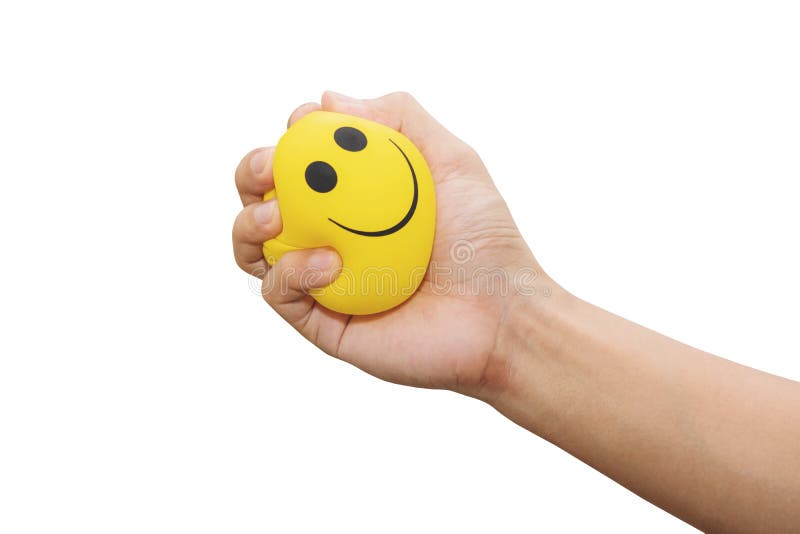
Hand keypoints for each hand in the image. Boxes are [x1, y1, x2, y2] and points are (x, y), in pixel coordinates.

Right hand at [233, 91, 543, 398]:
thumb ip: (400, 118)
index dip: (291, 139)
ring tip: (275, 216)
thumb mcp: (451, 161)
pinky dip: (290, 271)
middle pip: (265, 202)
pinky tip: (326, 261)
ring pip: (256, 250)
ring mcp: (325, 282)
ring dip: (249, 225)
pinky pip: (280, 293)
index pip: (303, 164)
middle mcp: (334, 238)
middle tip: (267, 167)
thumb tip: (328, 99)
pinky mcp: (323, 323)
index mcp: (358, 201)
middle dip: (250, 175)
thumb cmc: (485, 239)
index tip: (301, 124)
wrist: (501, 315)